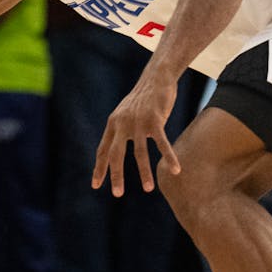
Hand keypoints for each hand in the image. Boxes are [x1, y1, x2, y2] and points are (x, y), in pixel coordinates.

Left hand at [92, 72, 181, 196]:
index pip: (103, 150)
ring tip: (148, 189)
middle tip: (117, 193)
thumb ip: (121, 129)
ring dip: (144, 173)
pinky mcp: (155, 120)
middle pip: (116, 154)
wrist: (156, 77)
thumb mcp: (126, 113)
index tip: (96, 185)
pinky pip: (162, 143)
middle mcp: (122, 124)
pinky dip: (169, 157)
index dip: (99, 168)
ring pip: (140, 153)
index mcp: (113, 124)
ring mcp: (138, 122)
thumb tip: (117, 148)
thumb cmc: (143, 98)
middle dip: (116, 175)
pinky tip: (176, 170)